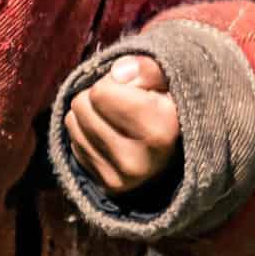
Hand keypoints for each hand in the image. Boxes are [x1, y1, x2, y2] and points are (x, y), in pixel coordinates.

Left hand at [63, 52, 178, 195]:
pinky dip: (88, 134)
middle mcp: (139, 162)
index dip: (115, 82)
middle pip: (82, 105)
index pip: (100, 92)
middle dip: (98, 95)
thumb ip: (149, 68)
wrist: (181, 154)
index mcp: (161, 132)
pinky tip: (112, 136)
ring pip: (73, 122)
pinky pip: (74, 143)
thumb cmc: (171, 107)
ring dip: (90, 114)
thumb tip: (118, 73)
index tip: (136, 89)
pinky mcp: (106, 187)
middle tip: (124, 103)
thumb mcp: (169, 80)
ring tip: (118, 119)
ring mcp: (121, 179)